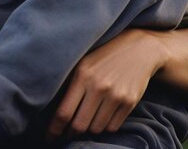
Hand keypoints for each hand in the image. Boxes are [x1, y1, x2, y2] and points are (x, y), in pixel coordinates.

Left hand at [47, 28, 166, 140]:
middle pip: (79, 126)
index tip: (49, 138)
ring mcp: (116, 95)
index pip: (64, 112)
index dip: (54, 130)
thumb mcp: (83, 62)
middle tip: (68, 133)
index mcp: (82, 75)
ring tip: (88, 119)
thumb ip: (70, 83)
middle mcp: (98, 86)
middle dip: (71, 133)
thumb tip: (54, 110)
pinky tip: (103, 115)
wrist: (138, 49)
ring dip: (90, 129)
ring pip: (96, 129)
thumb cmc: (104, 56)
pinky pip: (112, 127)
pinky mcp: (130, 102)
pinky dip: (105, 126)